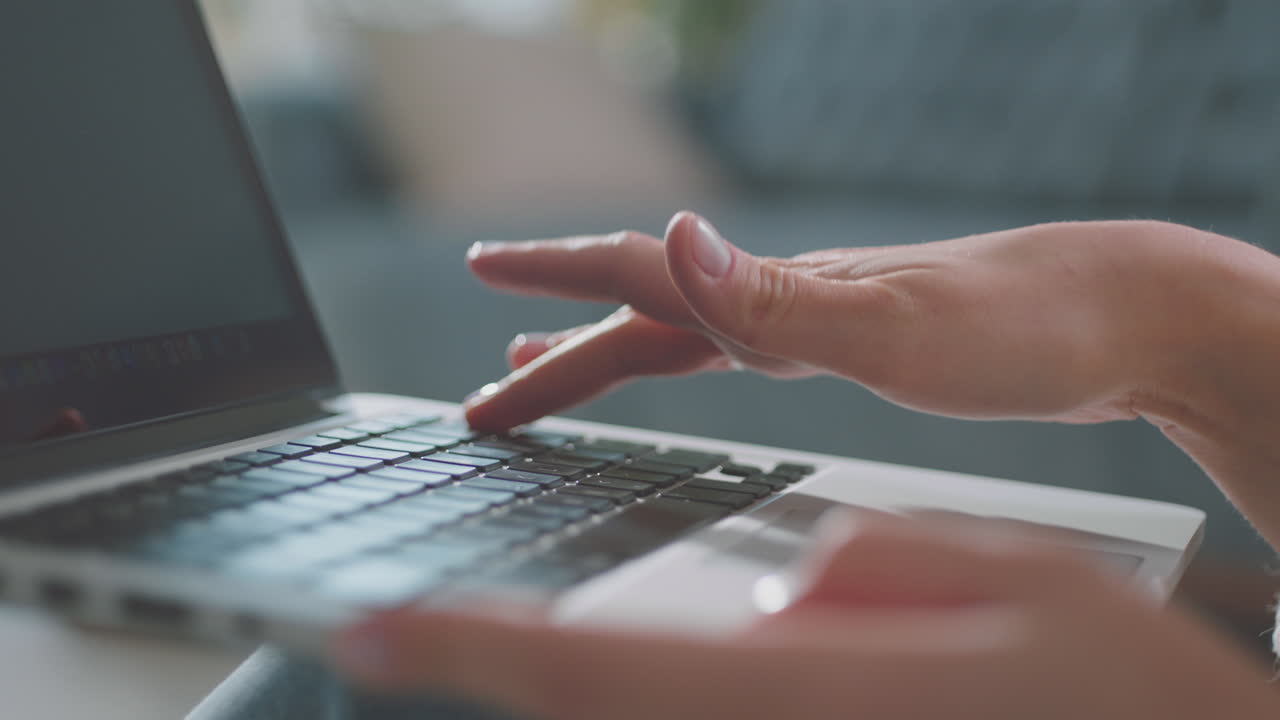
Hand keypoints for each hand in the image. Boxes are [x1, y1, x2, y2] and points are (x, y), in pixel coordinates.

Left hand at [332, 515, 1279, 718]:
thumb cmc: (1134, 697)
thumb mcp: (1032, 589)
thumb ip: (886, 568)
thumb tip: (787, 598)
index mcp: (815, 693)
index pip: (596, 673)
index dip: (465, 650)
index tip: (362, 629)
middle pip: (595, 719)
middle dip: (483, 677)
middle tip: (392, 641)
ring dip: (560, 694)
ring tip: (494, 648)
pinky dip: (638, 707)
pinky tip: (635, 682)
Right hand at [464, 214, 1211, 427]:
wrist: (1125, 319)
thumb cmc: (1026, 326)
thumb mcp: (893, 327)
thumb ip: (778, 298)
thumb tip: (675, 239)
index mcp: (777, 294)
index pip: (639, 277)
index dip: (553, 278)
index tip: (484, 270)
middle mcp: (783, 299)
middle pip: (641, 324)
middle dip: (555, 359)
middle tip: (484, 395)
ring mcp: (816, 319)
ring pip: (682, 337)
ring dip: (604, 354)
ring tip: (545, 364)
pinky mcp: (852, 344)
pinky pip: (739, 351)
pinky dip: (687, 358)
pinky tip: (704, 360)